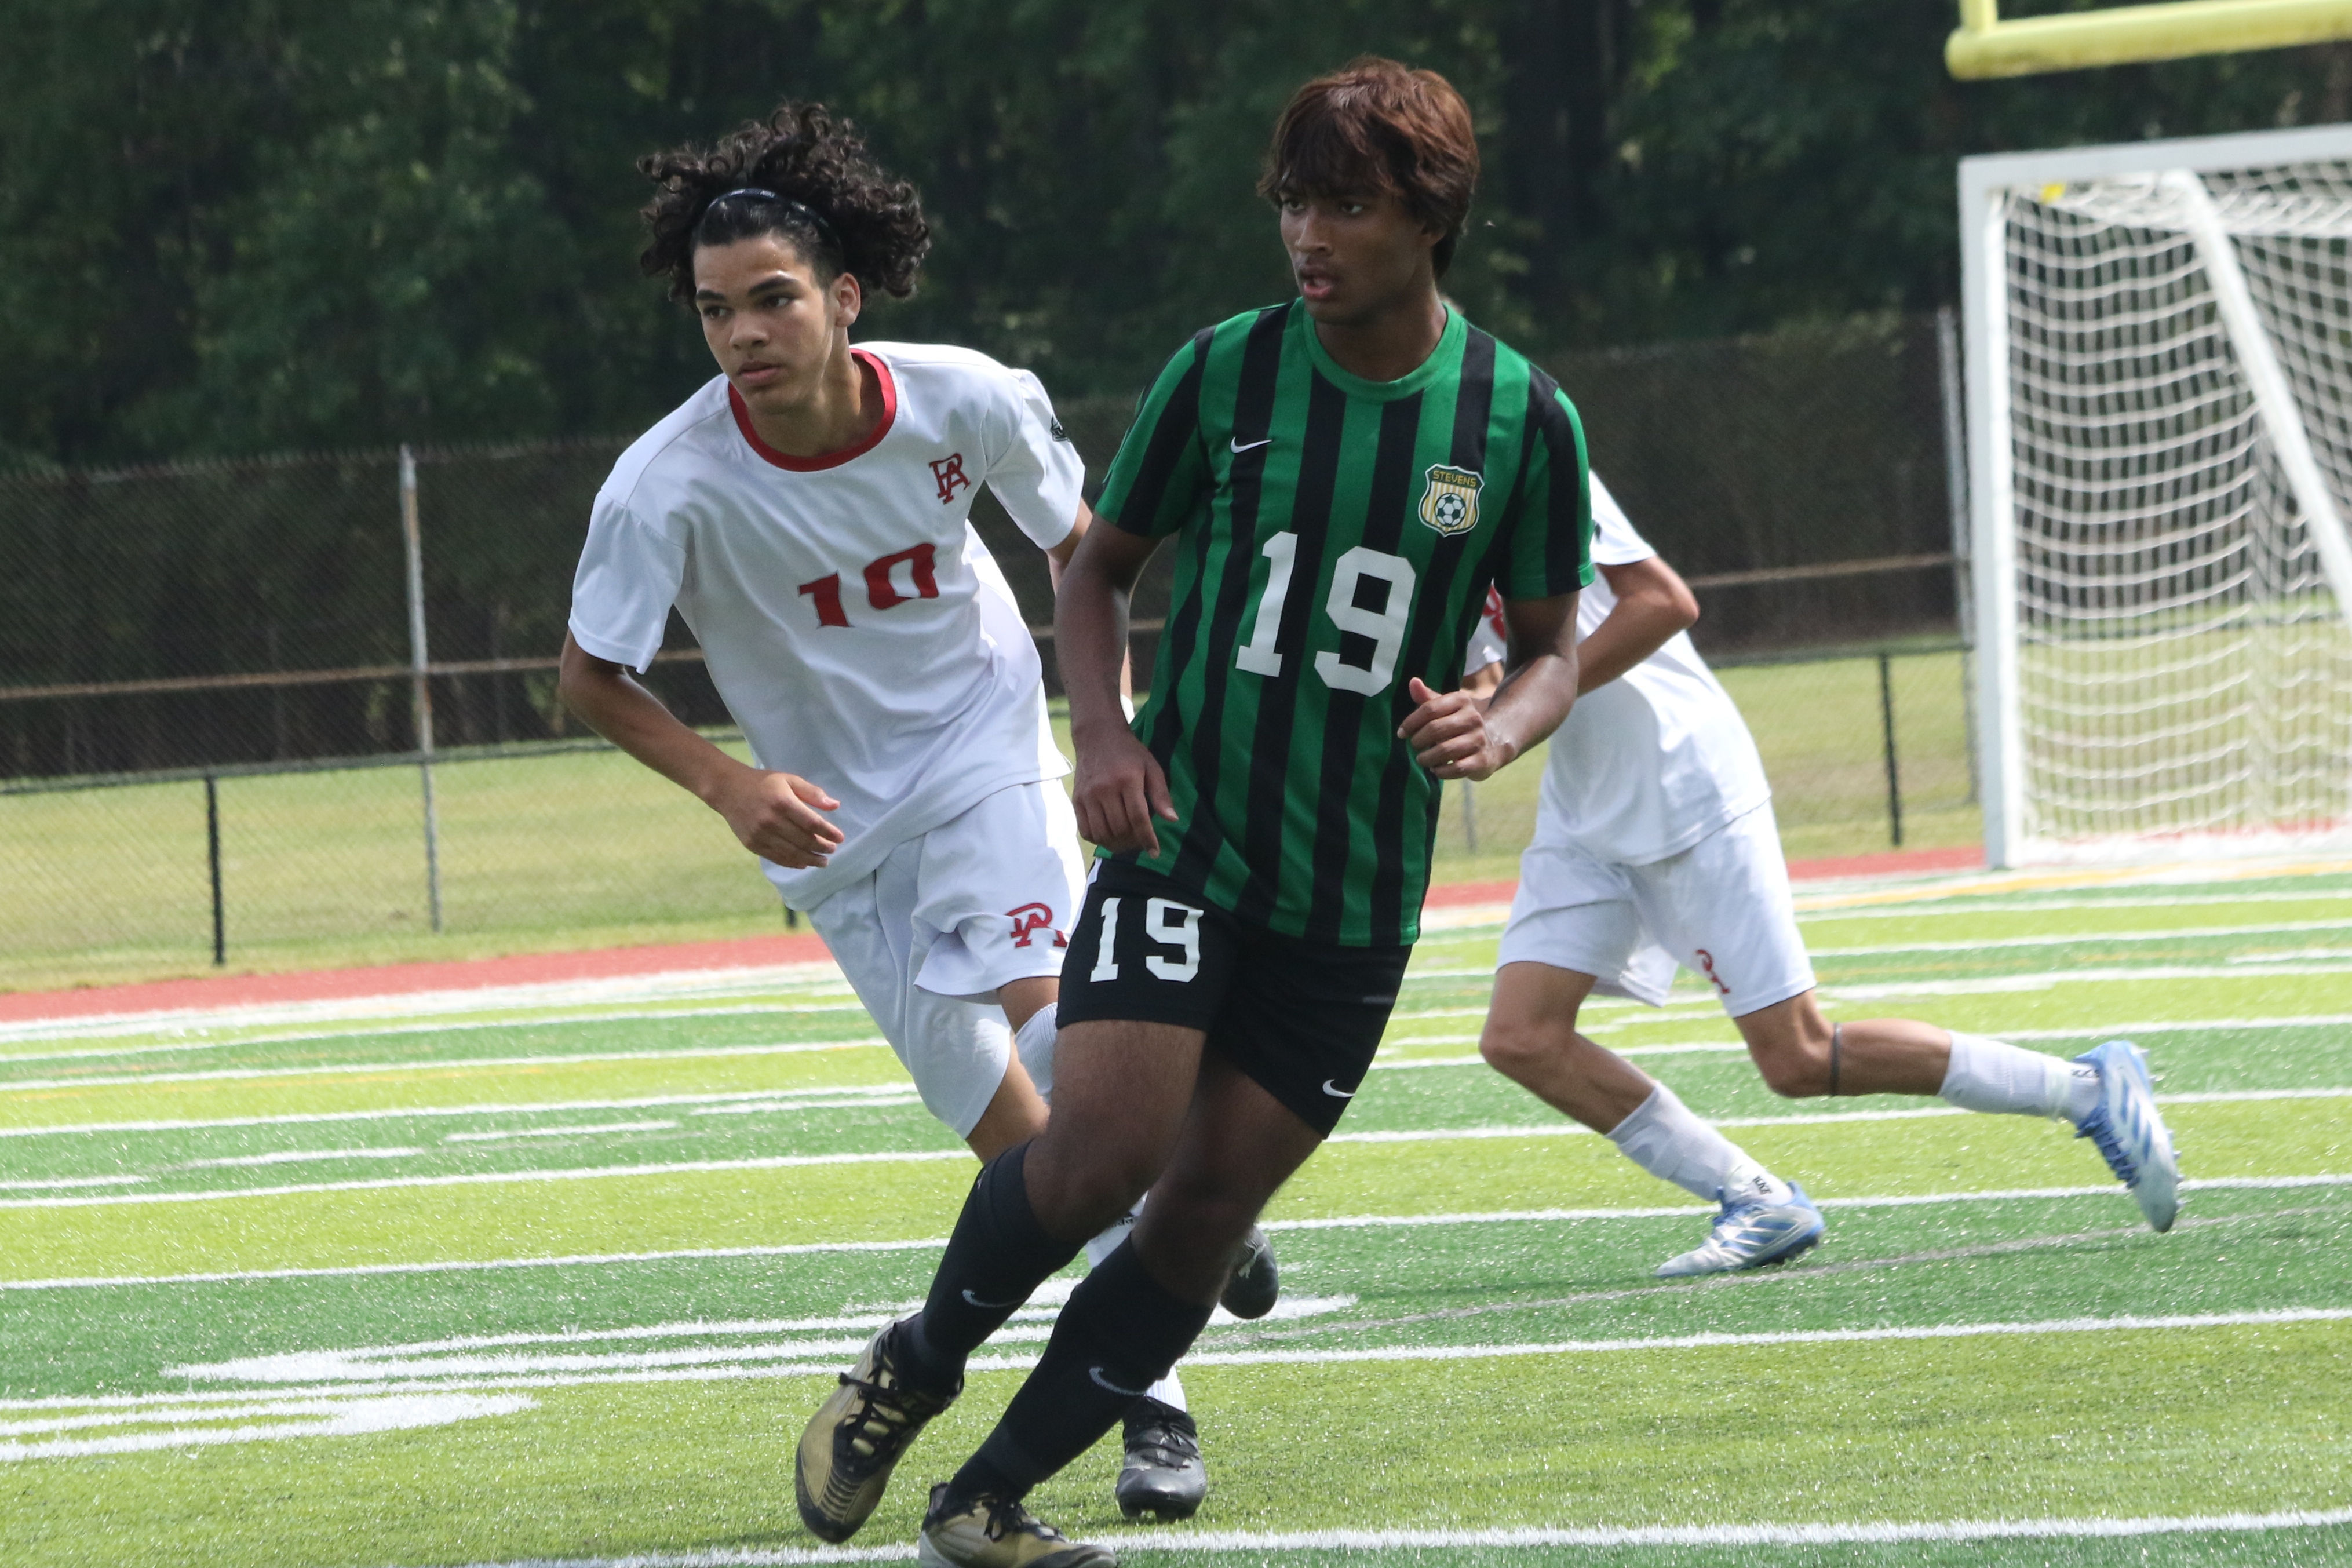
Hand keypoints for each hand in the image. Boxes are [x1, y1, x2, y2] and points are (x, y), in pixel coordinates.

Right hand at [713, 768, 844, 867]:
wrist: (728, 789)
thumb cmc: (763, 783)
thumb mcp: (789, 780)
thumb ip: (812, 793)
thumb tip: (835, 805)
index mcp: (783, 802)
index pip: (812, 823)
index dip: (828, 832)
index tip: (840, 838)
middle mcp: (771, 821)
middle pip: (803, 840)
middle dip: (822, 847)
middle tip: (832, 850)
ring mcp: (760, 835)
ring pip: (791, 853)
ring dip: (810, 859)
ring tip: (823, 861)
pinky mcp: (752, 844)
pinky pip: (776, 857)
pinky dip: (792, 863)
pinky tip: (803, 864)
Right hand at [1071, 725, 1176, 854]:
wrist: (1097, 737)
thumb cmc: (1129, 753)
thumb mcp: (1151, 767)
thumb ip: (1161, 794)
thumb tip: (1172, 819)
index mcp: (1127, 780)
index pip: (1138, 818)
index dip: (1147, 839)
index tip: (1154, 852)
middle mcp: (1104, 789)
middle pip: (1120, 829)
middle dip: (1134, 843)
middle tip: (1142, 844)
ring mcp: (1088, 796)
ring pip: (1102, 833)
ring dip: (1116, 845)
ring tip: (1127, 843)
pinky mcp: (1076, 800)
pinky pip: (1085, 830)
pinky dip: (1098, 840)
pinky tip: (1110, 838)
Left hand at [1398, 677, 1514, 780]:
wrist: (1492, 743)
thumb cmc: (1458, 725)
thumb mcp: (1444, 709)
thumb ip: (1427, 698)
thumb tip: (1413, 681)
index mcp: (1461, 700)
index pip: (1429, 709)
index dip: (1411, 722)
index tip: (1402, 733)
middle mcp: (1473, 718)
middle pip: (1435, 729)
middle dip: (1418, 740)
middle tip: (1414, 746)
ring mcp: (1479, 739)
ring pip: (1445, 750)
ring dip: (1427, 758)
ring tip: (1422, 759)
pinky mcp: (1482, 760)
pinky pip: (1456, 769)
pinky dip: (1441, 771)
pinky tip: (1436, 769)